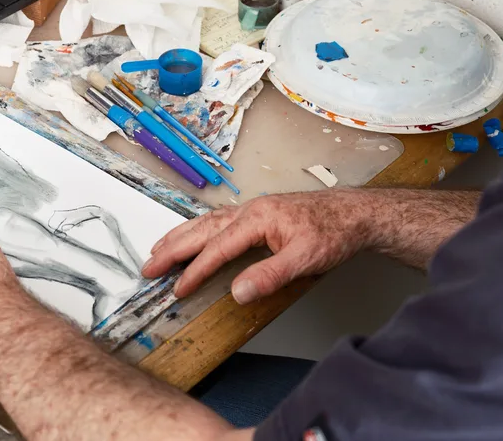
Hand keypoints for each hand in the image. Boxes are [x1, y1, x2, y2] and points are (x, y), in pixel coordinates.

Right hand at [141, 191, 370, 304]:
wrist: (353, 214)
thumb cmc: (332, 233)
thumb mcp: (305, 259)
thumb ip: (270, 275)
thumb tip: (237, 292)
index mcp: (257, 219)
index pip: (218, 248)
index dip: (196, 270)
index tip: (177, 288)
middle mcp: (249, 210)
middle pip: (202, 230)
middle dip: (173, 249)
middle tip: (149, 266)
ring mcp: (253, 210)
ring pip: (207, 222)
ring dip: (180, 236)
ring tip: (158, 249)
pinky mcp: (258, 214)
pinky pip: (218, 220)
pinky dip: (198, 229)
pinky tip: (193, 235)